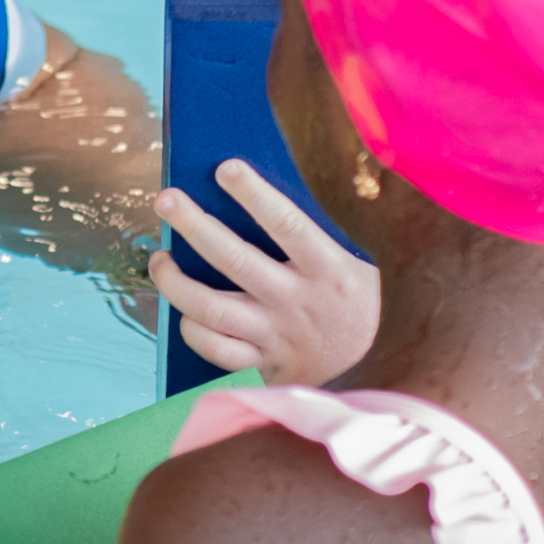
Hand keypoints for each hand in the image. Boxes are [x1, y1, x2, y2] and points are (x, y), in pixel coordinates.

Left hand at [147, 160, 378, 386]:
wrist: (385, 375)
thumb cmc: (370, 308)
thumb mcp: (363, 266)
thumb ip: (326, 236)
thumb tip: (276, 193)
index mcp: (330, 271)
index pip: (287, 224)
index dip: (254, 194)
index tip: (225, 168)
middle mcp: (298, 304)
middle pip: (234, 260)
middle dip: (194, 225)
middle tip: (166, 199)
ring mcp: (277, 337)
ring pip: (212, 309)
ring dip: (176, 282)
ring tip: (159, 258)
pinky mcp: (266, 369)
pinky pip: (217, 351)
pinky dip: (194, 331)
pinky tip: (183, 313)